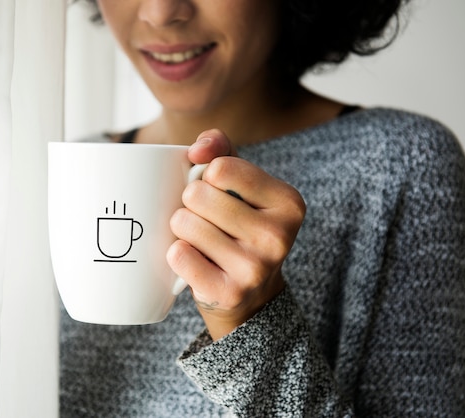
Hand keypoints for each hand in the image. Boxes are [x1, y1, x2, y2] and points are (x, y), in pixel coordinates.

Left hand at [167, 129, 305, 339]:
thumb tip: (197, 149)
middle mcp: (278, 236)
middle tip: (206, 220)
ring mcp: (255, 269)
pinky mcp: (229, 294)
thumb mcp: (239, 183)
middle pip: (198, 195)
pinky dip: (176, 255)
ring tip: (200, 240)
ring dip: (181, 229)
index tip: (218, 193)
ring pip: (184, 224)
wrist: (248, 295)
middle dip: (190, 204)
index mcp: (289, 202)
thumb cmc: (238, 225)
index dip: (207, 177)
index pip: (220, 168)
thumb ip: (221, 150)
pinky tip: (195, 261)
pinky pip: (178, 255)